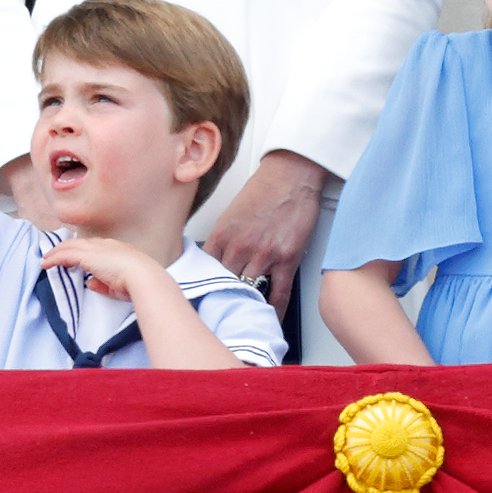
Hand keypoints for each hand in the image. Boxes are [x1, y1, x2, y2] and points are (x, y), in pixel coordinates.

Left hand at [40, 232, 162, 299]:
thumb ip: (103, 284)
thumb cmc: (136, 283)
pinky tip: (47, 263)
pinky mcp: (87, 256)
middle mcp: (105, 245)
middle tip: (53, 255)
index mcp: (117, 249)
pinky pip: (65, 255)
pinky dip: (54, 258)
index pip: (95, 246)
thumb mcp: (118, 285)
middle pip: (79, 243)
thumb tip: (89, 283)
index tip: (74, 256)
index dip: (82, 250)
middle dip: (65, 248)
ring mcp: (96, 249)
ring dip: (56, 252)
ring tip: (46, 259)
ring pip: (70, 246)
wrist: (142, 276)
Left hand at [206, 149, 329, 311]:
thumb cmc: (263, 190)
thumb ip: (222, 240)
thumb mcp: (230, 214)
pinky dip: (275, 310)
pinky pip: (279, 293)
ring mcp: (264, 254)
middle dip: (224, 297)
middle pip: (225, 284)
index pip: (204, 271)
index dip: (203, 286)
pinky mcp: (287, 258)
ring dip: (248, 302)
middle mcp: (240, 246)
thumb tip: (213, 262)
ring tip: (244, 315)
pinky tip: (269, 317)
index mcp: (222, 235)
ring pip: (250, 290)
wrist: (291, 174)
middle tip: (221, 312)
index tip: (200, 299)